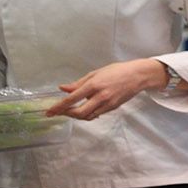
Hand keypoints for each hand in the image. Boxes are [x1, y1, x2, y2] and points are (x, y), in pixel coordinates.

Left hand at [46, 59, 165, 119]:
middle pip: (79, 113)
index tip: (49, 112)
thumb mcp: (96, 73)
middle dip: (67, 114)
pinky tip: (84, 110)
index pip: (72, 99)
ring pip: (87, 116)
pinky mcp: (112, 108)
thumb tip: (63, 88)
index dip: (58, 107)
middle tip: (59, 113)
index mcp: (93, 85)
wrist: (138, 76)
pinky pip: (96, 114)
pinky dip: (88, 114)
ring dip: (77, 115)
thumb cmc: (117, 71)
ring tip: (70, 111)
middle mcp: (100, 96)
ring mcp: (107, 103)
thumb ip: (79, 83)